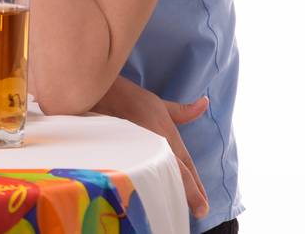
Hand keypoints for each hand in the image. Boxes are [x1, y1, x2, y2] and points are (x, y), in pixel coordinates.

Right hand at [93, 76, 210, 218]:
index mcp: (166, 136)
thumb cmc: (129, 97)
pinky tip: (147, 195)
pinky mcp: (122, 154)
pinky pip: (139, 173)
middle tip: (200, 212)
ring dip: (169, 191)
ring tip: (175, 207)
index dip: (197, 186)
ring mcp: (139, 150)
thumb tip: (205, 102)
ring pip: (159, 176)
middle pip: (177, 174)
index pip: (186, 166)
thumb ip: (184, 111)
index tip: (204, 205)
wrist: (99, 91)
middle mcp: (156, 145)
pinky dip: (146, 184)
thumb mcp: (159, 103)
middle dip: (190, 195)